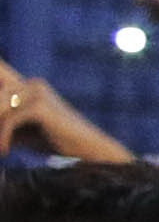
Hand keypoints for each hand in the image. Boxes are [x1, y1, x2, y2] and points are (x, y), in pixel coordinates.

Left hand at [0, 73, 125, 164]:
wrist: (87, 149)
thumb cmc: (53, 140)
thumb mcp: (20, 129)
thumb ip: (2, 121)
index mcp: (26, 84)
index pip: (1, 70)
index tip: (3, 111)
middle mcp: (31, 83)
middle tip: (1, 142)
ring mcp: (37, 92)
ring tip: (2, 148)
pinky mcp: (41, 106)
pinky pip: (9, 120)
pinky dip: (4, 137)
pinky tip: (6, 151)